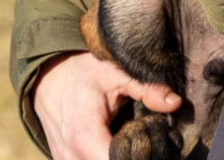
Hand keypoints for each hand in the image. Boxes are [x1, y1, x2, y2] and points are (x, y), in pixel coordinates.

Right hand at [32, 51, 181, 159]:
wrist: (48, 77)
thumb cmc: (82, 73)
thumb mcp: (115, 72)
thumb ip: (146, 88)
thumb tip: (175, 103)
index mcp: (83, 136)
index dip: (140, 158)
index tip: (155, 144)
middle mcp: (70, 156)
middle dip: (133, 158)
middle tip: (146, 141)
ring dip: (120, 158)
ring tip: (131, 141)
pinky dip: (106, 157)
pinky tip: (118, 145)